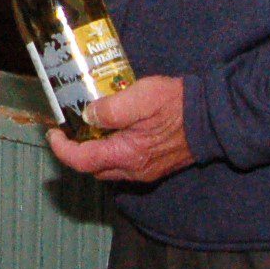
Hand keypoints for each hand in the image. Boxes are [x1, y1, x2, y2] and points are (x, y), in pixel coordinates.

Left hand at [49, 76, 190, 182]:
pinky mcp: (155, 165)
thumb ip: (111, 109)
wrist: (215, 118)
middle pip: (93, 168)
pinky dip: (111, 151)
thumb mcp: (141, 97)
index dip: (62, 149)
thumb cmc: (179, 105)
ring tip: (88, 128)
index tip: (54, 132)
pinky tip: (113, 132)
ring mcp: (146, 170)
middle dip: (75, 151)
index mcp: (128, 155)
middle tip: (69, 129)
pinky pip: (123, 164)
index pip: (82, 161)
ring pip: (108, 168)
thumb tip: (88, 115)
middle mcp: (135, 169)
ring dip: (93, 152)